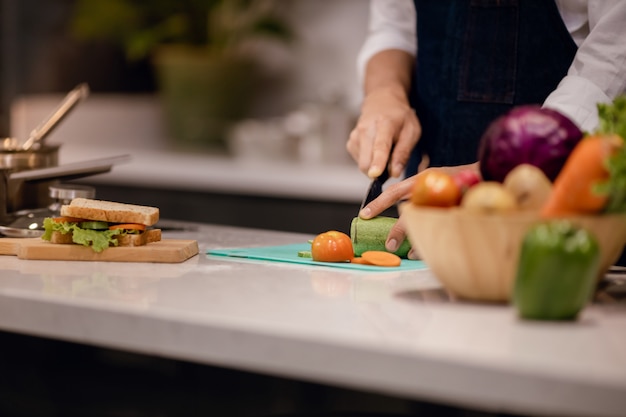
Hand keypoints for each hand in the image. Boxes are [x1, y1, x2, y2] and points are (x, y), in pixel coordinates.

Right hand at [346, 86, 420, 178]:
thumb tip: (395, 173)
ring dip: (375, 165)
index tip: (375, 174)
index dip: (378, 162)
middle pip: (366, 161)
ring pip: (362, 164)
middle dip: (379, 172)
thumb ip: (403, 153)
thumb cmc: (400, 118)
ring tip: (385, 151)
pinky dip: (369, 161)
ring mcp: (355, 136)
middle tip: (392, 163)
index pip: (380, 146)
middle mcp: (365, 129)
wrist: (382, 101)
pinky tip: (375, 149)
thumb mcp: (412, 131)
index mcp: (384, 124)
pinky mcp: (350, 143)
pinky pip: (359, 162)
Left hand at [359, 163, 479, 258]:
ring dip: (414, 238)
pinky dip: (432, 240)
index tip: (364, 214)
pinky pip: (441, 226)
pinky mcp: (459, 206)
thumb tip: (403, 216)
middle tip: (388, 245)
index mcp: (423, 179)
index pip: (395, 191)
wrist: (492, 175)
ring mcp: (446, 196)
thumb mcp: (439, 182)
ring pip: (423, 220)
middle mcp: (432, 186)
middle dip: (397, 230)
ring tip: (407, 254)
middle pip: (408, 210)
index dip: (379, 203)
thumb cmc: (463, 181)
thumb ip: (422, 195)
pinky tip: (425, 251)